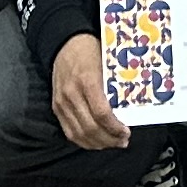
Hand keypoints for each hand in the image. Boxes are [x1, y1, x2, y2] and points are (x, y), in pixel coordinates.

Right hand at [50, 34, 127, 151]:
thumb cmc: (90, 51)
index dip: (115, 128)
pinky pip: (69, 131)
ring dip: (97, 143)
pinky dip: (83, 140)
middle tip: (122, 141)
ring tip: (111, 143)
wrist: (65, 43)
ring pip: (79, 134)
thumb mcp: (106, 63)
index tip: (126, 132)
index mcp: (87, 81)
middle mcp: (72, 94)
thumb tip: (130, 108)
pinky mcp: (56, 107)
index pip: (101, 113)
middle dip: (109, 139)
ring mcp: (62, 102)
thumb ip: (114, 86)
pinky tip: (96, 141)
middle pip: (90, 127)